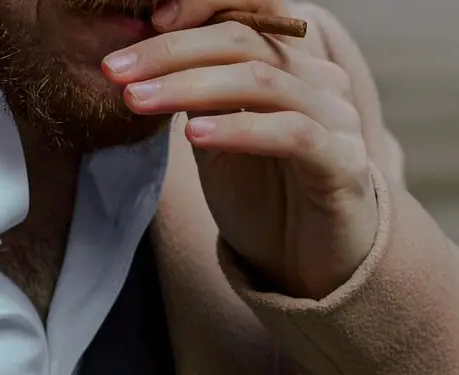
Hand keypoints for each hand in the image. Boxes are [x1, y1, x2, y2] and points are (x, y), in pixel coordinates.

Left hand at [102, 0, 377, 299]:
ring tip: (138, 100)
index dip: (197, 10)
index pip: (245, 14)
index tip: (142, 24)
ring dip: (191, 87)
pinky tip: (195, 134)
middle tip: (115, 71)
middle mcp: (317, 81)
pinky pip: (292, 134)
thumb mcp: (217, 140)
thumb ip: (193, 100)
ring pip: (261, 82)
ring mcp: (336, 119)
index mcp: (288, 67)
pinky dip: (239, 129)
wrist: (309, 264)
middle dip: (170, 54)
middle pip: (243, 42)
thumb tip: (140, 66)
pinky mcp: (343, 164)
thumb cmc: (263, 200)